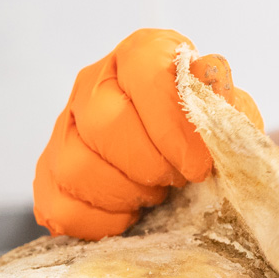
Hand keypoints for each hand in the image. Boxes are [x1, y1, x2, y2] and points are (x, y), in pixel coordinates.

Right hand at [33, 29, 261, 239]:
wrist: (184, 165)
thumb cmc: (205, 137)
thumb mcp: (229, 117)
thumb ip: (226, 104)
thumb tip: (209, 85)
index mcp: (141, 55)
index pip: (145, 73)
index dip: (173, 125)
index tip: (198, 165)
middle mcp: (95, 82)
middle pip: (105, 124)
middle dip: (150, 166)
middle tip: (176, 181)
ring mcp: (65, 126)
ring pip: (76, 166)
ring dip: (124, 193)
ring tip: (153, 194)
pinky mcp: (48, 172)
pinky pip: (58, 205)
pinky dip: (99, 222)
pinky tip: (128, 214)